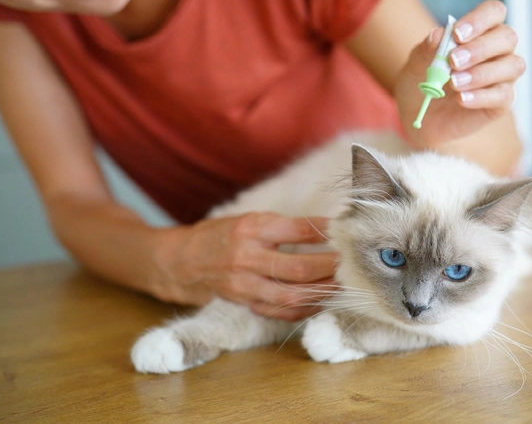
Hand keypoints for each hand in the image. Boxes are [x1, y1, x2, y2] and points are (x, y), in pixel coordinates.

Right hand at [158, 213, 337, 320]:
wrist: (181, 261)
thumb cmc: (220, 235)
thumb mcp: (247, 219)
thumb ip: (282, 225)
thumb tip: (325, 228)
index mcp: (250, 228)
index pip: (296, 230)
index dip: (324, 232)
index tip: (343, 230)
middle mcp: (246, 257)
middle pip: (299, 268)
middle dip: (331, 267)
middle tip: (351, 262)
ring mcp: (245, 285)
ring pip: (292, 295)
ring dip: (323, 292)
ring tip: (343, 284)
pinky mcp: (245, 303)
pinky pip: (281, 311)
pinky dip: (306, 307)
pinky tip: (322, 300)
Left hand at [395, 0, 524, 148]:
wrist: (419, 116)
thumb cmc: (421, 82)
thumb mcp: (415, 64)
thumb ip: (427, 49)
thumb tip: (439, 35)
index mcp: (479, 32)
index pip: (493, 11)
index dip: (479, 19)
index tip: (457, 34)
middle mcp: (497, 51)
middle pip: (507, 37)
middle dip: (480, 48)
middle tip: (453, 61)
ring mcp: (502, 76)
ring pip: (512, 65)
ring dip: (482, 73)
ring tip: (454, 83)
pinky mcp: (501, 102)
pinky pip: (504, 95)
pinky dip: (481, 96)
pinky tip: (461, 99)